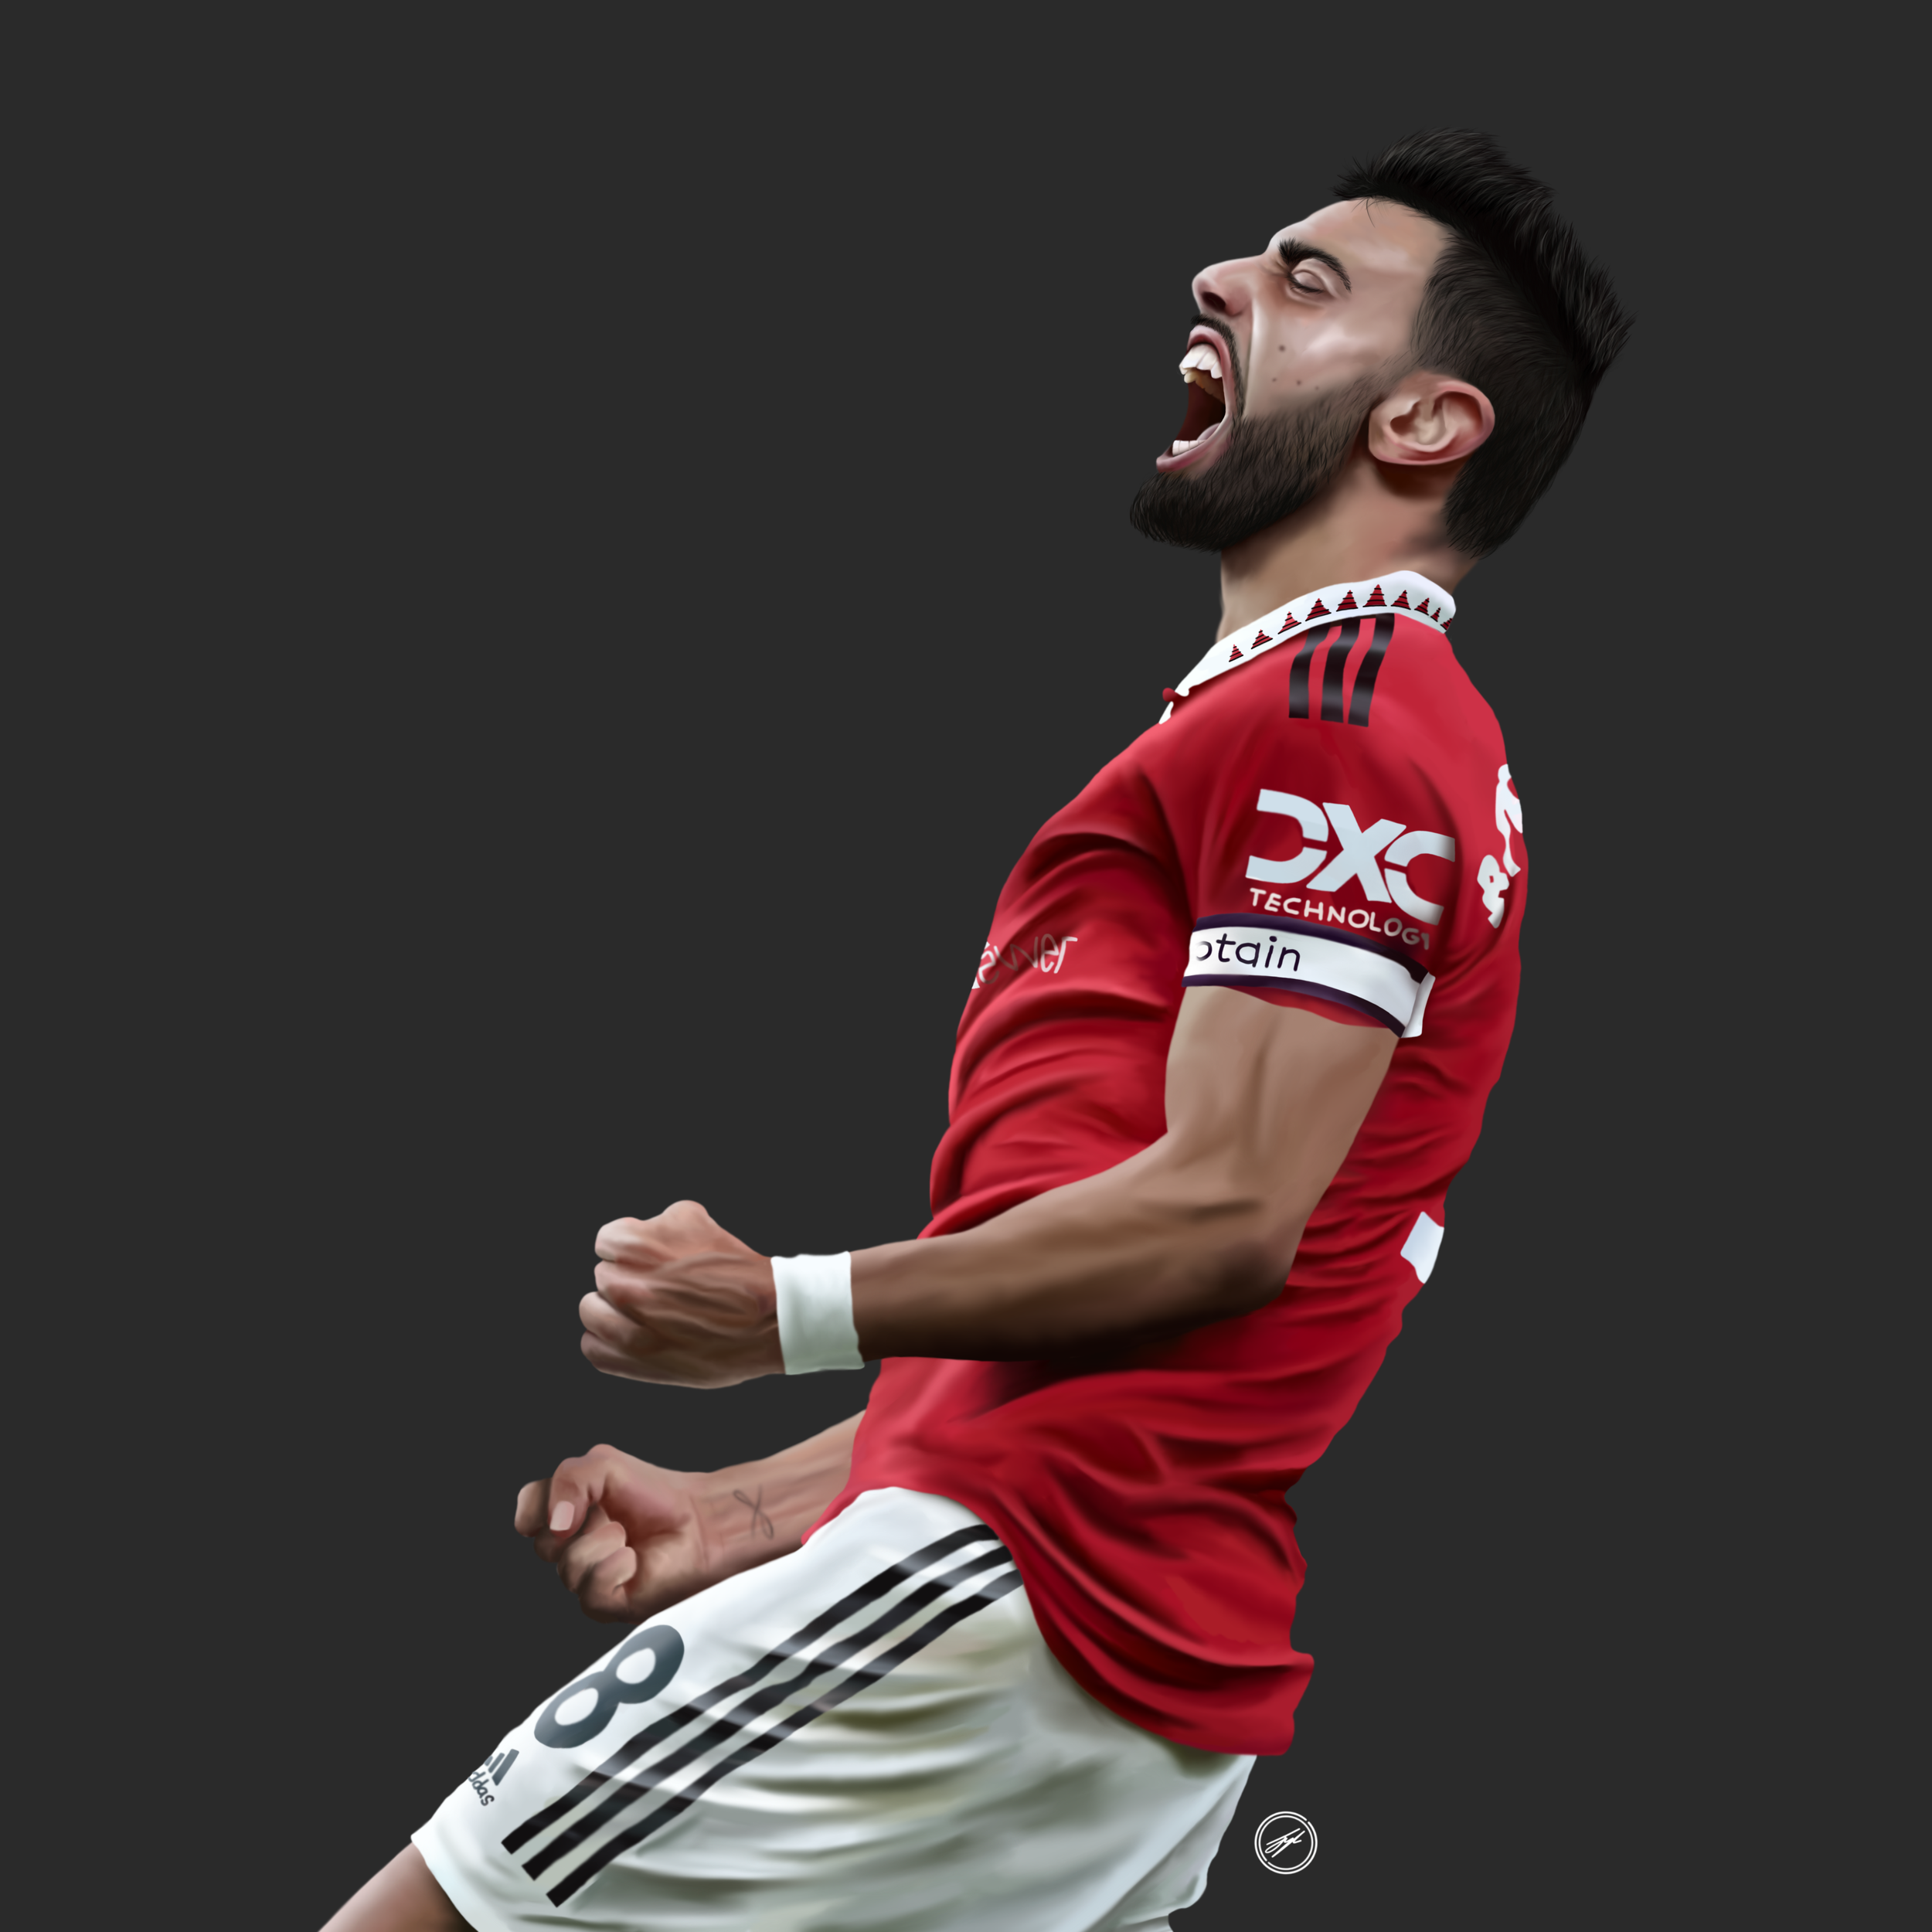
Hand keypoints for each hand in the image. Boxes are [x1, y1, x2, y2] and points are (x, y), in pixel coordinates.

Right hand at [514, 1444, 712, 1621]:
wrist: (699, 1521)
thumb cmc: (657, 1495)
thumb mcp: (604, 1466)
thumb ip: (567, 1480)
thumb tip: (553, 1523)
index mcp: (567, 1515)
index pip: (527, 1512)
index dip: (542, 1506)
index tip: (575, 1498)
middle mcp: (573, 1548)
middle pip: (544, 1544)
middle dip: (582, 1522)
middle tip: (613, 1514)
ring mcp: (588, 1578)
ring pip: (567, 1568)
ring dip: (603, 1542)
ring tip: (627, 1535)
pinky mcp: (607, 1603)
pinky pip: (590, 1592)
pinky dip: (614, 1567)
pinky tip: (633, 1559)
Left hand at [581, 1200, 781, 1387]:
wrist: (769, 1319)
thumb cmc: (736, 1271)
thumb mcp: (697, 1220)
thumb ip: (656, 1223)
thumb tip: (637, 1236)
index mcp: (638, 1247)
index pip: (606, 1242)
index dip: (629, 1249)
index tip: (648, 1260)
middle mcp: (628, 1286)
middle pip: (602, 1277)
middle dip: (625, 1278)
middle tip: (656, 1287)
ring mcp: (629, 1329)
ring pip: (590, 1312)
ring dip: (609, 1310)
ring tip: (637, 1313)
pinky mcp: (636, 1363)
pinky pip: (592, 1349)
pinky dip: (605, 1342)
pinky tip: (629, 1336)